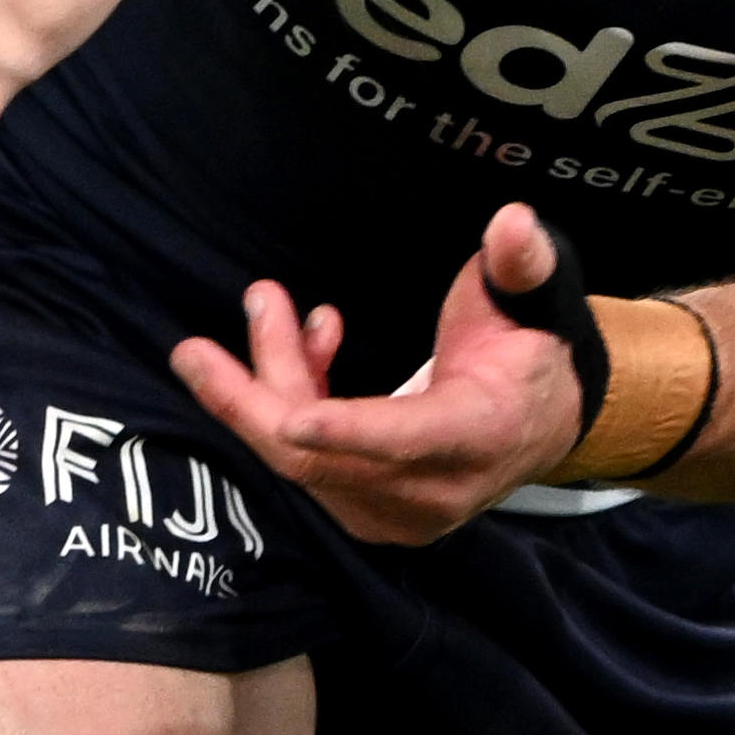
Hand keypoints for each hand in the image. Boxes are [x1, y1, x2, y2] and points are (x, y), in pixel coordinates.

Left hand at [173, 203, 583, 545]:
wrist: (540, 425)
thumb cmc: (531, 353)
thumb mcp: (538, 302)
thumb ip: (524, 263)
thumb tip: (511, 221)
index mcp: (480, 436)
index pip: (410, 439)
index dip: (351, 432)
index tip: (293, 419)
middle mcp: (434, 491)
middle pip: (323, 457)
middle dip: (256, 396)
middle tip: (193, 348)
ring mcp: (395, 513)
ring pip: (302, 459)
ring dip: (269, 384)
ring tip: (266, 306)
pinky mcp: (366, 512)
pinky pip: (305, 463)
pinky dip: (289, 403)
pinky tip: (303, 343)